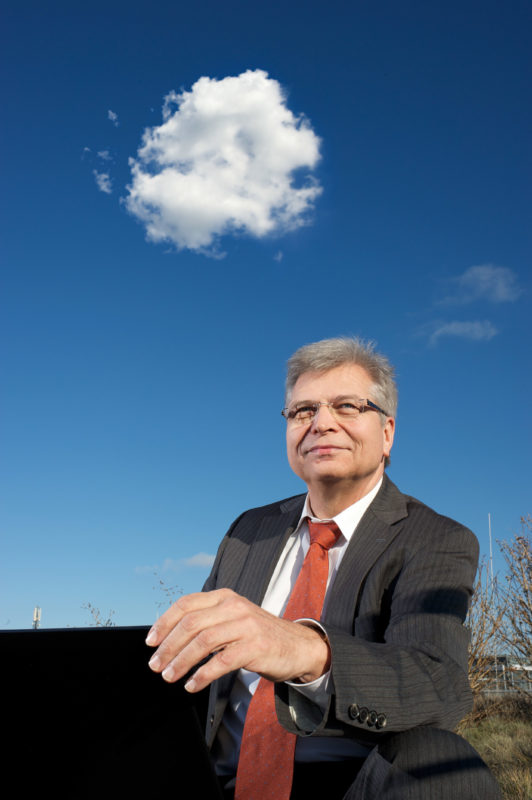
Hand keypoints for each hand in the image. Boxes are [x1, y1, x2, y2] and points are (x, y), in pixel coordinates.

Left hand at [146, 588, 329, 690]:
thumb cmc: (258, 635)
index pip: (186, 604)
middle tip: (155, 665)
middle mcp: (234, 606)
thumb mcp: (233, 618)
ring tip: (169, 676)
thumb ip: (208, 621)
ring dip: (181, 661)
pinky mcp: (256, 646)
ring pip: (203, 641)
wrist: (298, 646)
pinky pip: (222, 661)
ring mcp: (246, 625)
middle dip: (168, 646)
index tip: (150, 642)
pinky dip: (202, 675)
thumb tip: (170, 637)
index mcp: (224, 597)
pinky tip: (192, 685)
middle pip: (191, 623)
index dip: (164, 622)